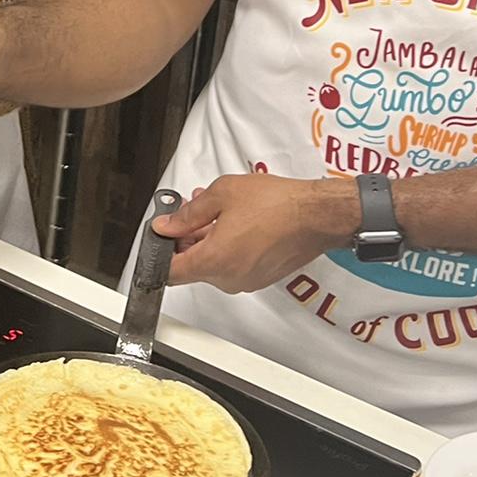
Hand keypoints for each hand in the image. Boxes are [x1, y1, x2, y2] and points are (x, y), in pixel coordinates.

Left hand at [154, 174, 358, 292]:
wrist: (316, 214)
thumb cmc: (276, 204)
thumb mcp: (221, 195)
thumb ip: (187, 214)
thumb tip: (166, 225)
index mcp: (214, 261)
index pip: (171, 273)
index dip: (161, 253)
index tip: (162, 237)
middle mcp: (228, 278)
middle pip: (191, 266)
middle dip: (186, 239)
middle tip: (190, 212)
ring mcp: (246, 281)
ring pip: (212, 264)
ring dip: (207, 239)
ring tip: (214, 210)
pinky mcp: (260, 278)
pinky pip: (231, 265)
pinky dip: (226, 247)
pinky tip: (232, 222)